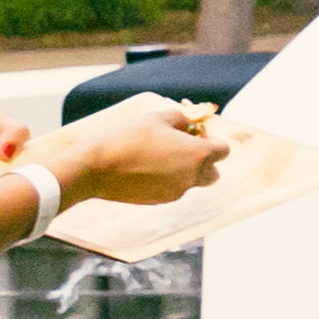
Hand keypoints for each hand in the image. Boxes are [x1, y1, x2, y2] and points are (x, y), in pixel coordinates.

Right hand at [41, 96, 220, 210]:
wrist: (94, 168)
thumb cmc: (128, 138)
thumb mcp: (159, 118)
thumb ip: (182, 119)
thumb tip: (190, 123)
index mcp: (199, 155)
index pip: (223, 150)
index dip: (211, 139)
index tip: (192, 133)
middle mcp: (192, 177)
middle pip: (212, 172)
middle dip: (203, 161)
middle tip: (181, 147)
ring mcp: (175, 192)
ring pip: (190, 182)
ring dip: (183, 170)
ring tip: (158, 155)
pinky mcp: (157, 201)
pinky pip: (171, 189)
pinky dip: (166, 179)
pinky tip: (144, 167)